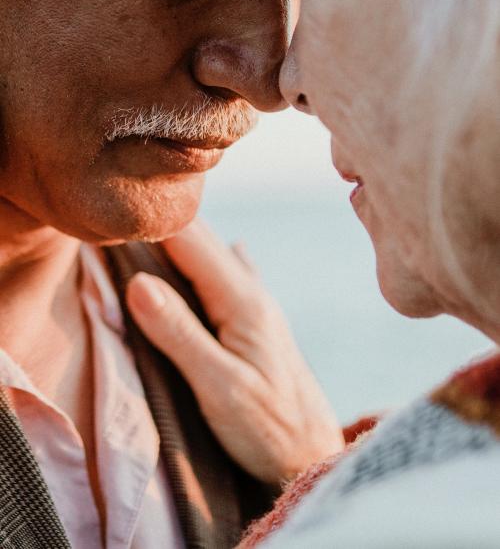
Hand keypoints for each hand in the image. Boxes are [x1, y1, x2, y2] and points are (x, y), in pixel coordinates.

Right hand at [126, 219, 344, 483]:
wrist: (310, 453)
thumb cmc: (267, 428)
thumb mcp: (218, 386)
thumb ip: (178, 333)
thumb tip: (137, 281)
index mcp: (242, 300)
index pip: (190, 241)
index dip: (151, 224)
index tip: (114, 213)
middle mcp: (252, 292)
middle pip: (202, 241)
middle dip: (162, 226)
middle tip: (121, 214)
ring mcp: (257, 304)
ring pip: (213, 256)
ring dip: (180, 241)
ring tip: (147, 228)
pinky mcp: (255, 320)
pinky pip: (226, 275)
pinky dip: (203, 261)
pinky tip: (213, 249)